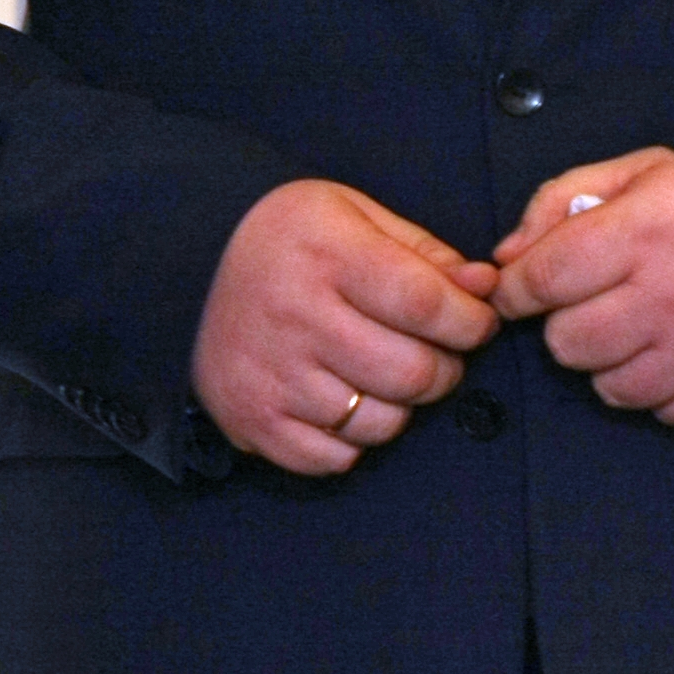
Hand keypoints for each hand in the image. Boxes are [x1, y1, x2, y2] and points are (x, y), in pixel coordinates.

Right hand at [191, 180, 501, 474]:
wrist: (187, 266)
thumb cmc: (288, 239)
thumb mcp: (353, 216)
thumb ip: (424, 253)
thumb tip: (486, 288)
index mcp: (325, 252)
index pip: (425, 304)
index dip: (470, 322)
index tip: (475, 321)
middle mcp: (295, 314)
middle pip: (413, 373)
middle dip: (444, 369)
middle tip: (431, 351)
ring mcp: (272, 373)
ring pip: (382, 424)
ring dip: (398, 406)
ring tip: (379, 373)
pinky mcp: (253, 418)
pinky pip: (335, 458)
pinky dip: (351, 440)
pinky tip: (339, 398)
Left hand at [490, 147, 673, 429]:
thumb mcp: (642, 172)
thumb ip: (563, 200)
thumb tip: (508, 257)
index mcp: (646, 231)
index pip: (545, 276)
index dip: (517, 288)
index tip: (518, 289)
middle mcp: (671, 297)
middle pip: (568, 343)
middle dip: (564, 325)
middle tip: (589, 304)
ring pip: (610, 388)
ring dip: (608, 363)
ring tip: (635, 328)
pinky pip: (663, 414)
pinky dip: (658, 391)